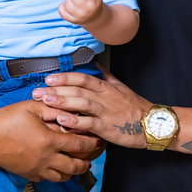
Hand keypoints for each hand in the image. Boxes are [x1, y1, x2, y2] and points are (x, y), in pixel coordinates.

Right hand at [0, 100, 101, 181]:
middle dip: (86, 162)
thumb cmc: (6, 121)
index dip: (91, 143)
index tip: (98, 140)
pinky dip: (56, 175)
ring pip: (63, 177)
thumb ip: (52, 108)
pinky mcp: (29, 175)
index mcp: (50, 140)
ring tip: (77, 166)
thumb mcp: (30, 107)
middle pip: (75, 166)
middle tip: (91, 158)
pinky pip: (48, 179)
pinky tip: (56, 168)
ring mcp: (38, 169)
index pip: (79, 144)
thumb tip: (69, 110)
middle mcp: (47, 158)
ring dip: (73, 172)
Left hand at [32, 71, 153, 148]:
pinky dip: (75, 122)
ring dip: (62, 102)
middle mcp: (104, 97)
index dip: (65, 77)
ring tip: (45, 101)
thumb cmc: (135, 107)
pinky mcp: (107, 128)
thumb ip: (105, 76)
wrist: (153, 124)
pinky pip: (89, 123)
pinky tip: (62, 121)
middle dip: (56, 89)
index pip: (82, 78)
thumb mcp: (120, 87)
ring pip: (81, 103)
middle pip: (77, 89)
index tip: (48, 78)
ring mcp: (106, 112)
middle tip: (37, 91)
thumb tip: (95, 64)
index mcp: (106, 87)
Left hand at [58, 0, 105, 26]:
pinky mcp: (72, 21)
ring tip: (73, 0)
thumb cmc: (93, 2)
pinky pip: (61, 11)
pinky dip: (62, 6)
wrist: (94, 18)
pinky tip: (67, 6)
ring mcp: (79, 17)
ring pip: (67, 4)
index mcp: (94, 2)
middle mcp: (87, 11)